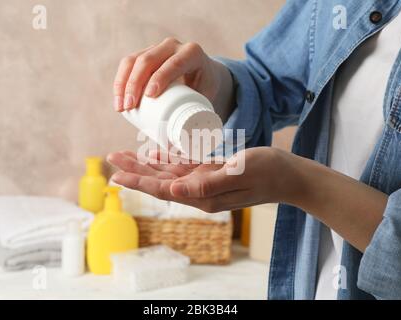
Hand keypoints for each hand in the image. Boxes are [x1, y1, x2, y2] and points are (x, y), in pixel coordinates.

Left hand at [107, 147, 297, 212]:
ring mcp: (205, 182)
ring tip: (124, 156)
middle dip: (135, 171)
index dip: (139, 182)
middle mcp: (200, 192)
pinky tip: (154, 154)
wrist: (288, 175)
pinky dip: (167, 159)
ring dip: (146, 164)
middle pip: (160, 181)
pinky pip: (183, 166)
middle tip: (111, 158)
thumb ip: (206, 184)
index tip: (116, 176)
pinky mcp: (211, 173)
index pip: (164, 189)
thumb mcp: (239, 173)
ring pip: (168, 173)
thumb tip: (173, 190)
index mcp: (204, 195)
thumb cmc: (268, 172)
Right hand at [113, 37, 231, 113]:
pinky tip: (117, 96)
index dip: (160, 77)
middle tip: (130, 107)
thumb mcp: (209, 98)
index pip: (174, 63)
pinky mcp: (145, 53)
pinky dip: (120, 79)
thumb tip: (193, 147)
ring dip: (123, 83)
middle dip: (135, 84)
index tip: (149, 96)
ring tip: (121, 107)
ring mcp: (157, 48)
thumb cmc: (206, 92)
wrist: (204, 76)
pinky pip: (128, 62)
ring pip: (134, 60)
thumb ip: (205, 118)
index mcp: (193, 53)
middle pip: (149, 60)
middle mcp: (174, 46)